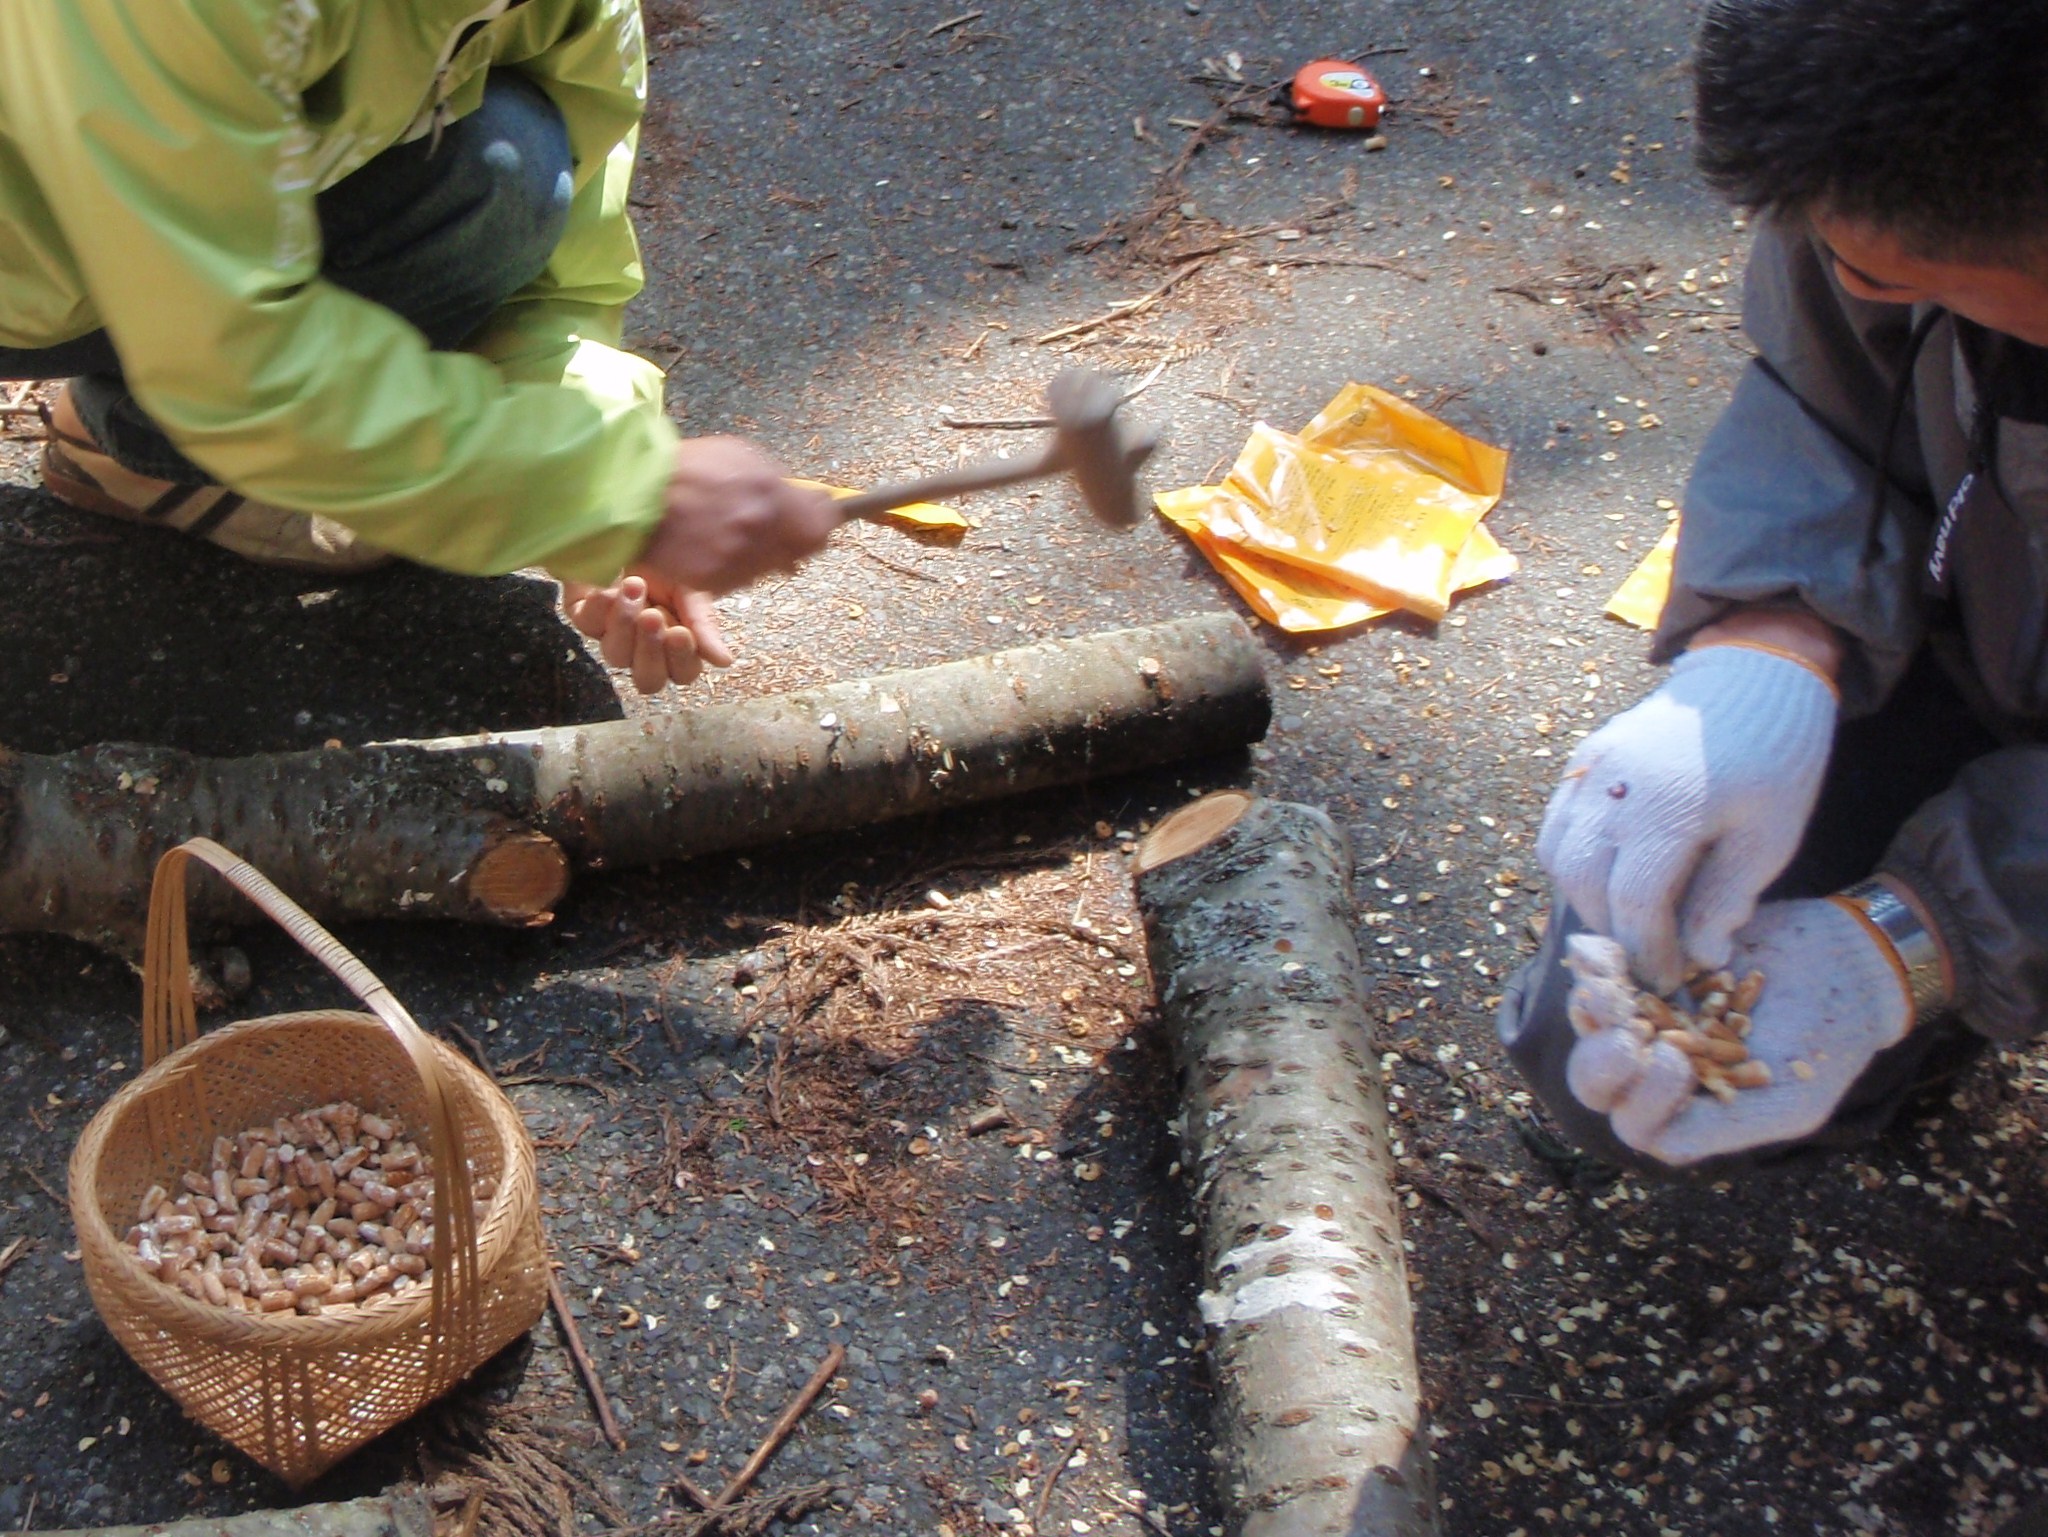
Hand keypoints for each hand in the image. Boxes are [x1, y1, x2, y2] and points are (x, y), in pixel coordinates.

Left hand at [561, 573, 733, 694]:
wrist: (639, 528)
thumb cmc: (672, 560)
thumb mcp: (693, 587)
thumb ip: (704, 625)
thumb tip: (725, 661)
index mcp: (676, 648)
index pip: (683, 673)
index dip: (681, 659)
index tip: (680, 632)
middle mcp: (643, 650)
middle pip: (648, 679)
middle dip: (650, 649)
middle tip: (653, 616)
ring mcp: (612, 636)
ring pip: (616, 655)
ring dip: (625, 624)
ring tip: (634, 588)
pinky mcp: (584, 617)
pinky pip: (589, 624)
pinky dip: (599, 609)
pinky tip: (609, 590)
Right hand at [635, 437, 841, 596]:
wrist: (631, 497)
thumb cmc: (684, 469)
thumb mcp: (738, 456)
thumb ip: (777, 480)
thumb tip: (808, 498)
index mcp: (769, 493)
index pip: (824, 522)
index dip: (823, 520)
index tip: (818, 517)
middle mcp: (759, 530)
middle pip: (804, 549)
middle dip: (797, 539)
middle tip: (777, 528)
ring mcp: (738, 559)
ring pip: (773, 566)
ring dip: (764, 553)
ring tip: (734, 533)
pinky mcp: (716, 581)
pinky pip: (742, 579)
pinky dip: (735, 567)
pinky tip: (714, 546)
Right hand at [1536, 642, 1836, 992]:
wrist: (1754, 673)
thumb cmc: (1777, 757)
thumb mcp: (1772, 836)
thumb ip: (1729, 898)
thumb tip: (1703, 958)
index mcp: (1669, 806)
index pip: (1634, 901)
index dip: (1647, 950)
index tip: (1669, 980)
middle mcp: (1614, 785)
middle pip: (1583, 882)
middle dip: (1612, 931)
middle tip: (1646, 958)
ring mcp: (1590, 768)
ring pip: (1558, 855)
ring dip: (1584, 899)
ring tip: (1627, 920)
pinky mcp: (1582, 758)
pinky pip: (1557, 824)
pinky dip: (1572, 861)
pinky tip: (1610, 876)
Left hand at [1562, 901, 1910, 1164]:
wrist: (1848, 962)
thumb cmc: (1828, 1045)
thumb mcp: (1791, 1103)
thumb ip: (1721, 1130)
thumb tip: (1657, 1145)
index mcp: (1688, 1115)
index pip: (1636, 1125)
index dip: (1642, 1101)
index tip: (1676, 1062)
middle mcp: (1658, 1074)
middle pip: (1597, 1082)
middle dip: (1602, 1060)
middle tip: (1627, 1032)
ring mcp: (1647, 1024)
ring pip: (1593, 1028)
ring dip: (1593, 1012)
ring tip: (1606, 989)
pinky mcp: (1647, 975)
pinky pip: (1608, 977)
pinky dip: (1599, 967)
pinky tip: (1599, 952)